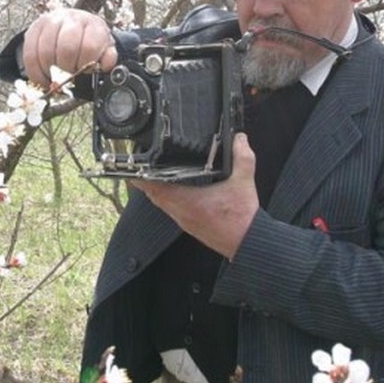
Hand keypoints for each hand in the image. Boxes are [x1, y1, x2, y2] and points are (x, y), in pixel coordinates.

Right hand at [22, 8, 117, 85]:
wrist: (73, 23)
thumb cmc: (89, 40)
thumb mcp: (104, 48)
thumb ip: (108, 58)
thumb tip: (105, 65)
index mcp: (93, 24)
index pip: (89, 46)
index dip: (85, 65)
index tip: (84, 71)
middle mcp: (71, 19)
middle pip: (66, 49)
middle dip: (68, 68)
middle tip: (70, 73)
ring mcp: (50, 21)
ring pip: (45, 52)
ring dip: (51, 71)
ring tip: (56, 75)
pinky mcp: (33, 28)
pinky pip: (29, 54)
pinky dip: (35, 72)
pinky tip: (43, 78)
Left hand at [133, 133, 258, 259]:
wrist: (248, 243)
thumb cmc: (242, 218)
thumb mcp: (244, 182)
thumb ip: (242, 157)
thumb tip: (240, 138)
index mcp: (186, 201)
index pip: (154, 187)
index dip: (141, 176)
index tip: (135, 165)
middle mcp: (180, 212)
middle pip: (153, 195)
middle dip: (146, 180)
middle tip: (143, 165)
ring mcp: (184, 221)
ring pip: (161, 204)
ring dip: (156, 190)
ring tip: (154, 174)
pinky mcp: (190, 226)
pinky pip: (171, 210)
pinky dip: (168, 199)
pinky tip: (175, 191)